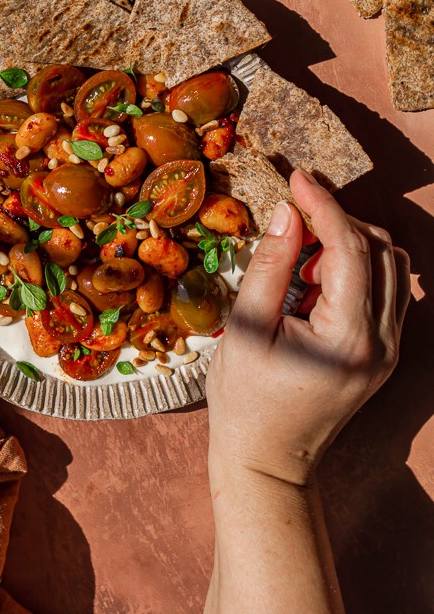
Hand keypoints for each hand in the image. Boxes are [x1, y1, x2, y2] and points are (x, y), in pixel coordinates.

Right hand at [206, 169, 410, 485]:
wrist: (267, 460)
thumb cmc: (246, 400)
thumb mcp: (248, 327)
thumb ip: (271, 264)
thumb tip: (288, 211)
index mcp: (348, 336)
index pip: (350, 248)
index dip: (323, 204)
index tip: (296, 176)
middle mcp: (381, 342)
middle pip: (379, 250)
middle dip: (337, 219)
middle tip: (292, 210)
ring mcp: (387, 350)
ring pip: (390, 267)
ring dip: (350, 242)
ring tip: (302, 250)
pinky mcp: (382, 353)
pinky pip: (386, 291)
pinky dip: (357, 268)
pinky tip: (317, 275)